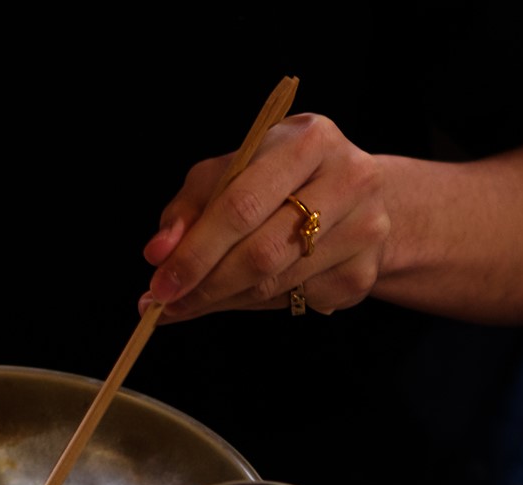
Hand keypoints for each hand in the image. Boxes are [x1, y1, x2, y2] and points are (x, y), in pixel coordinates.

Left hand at [141, 113, 391, 321]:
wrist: (364, 199)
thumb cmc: (283, 180)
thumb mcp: (233, 171)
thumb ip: (191, 207)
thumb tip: (158, 252)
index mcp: (309, 141)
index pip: (241, 204)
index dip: (196, 250)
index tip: (160, 283)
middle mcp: (347, 180)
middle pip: (262, 252)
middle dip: (207, 284)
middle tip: (169, 305)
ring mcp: (363, 231)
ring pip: (277, 284)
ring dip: (226, 298)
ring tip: (194, 301)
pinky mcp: (363, 273)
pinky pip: (296, 302)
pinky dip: (258, 304)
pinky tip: (245, 292)